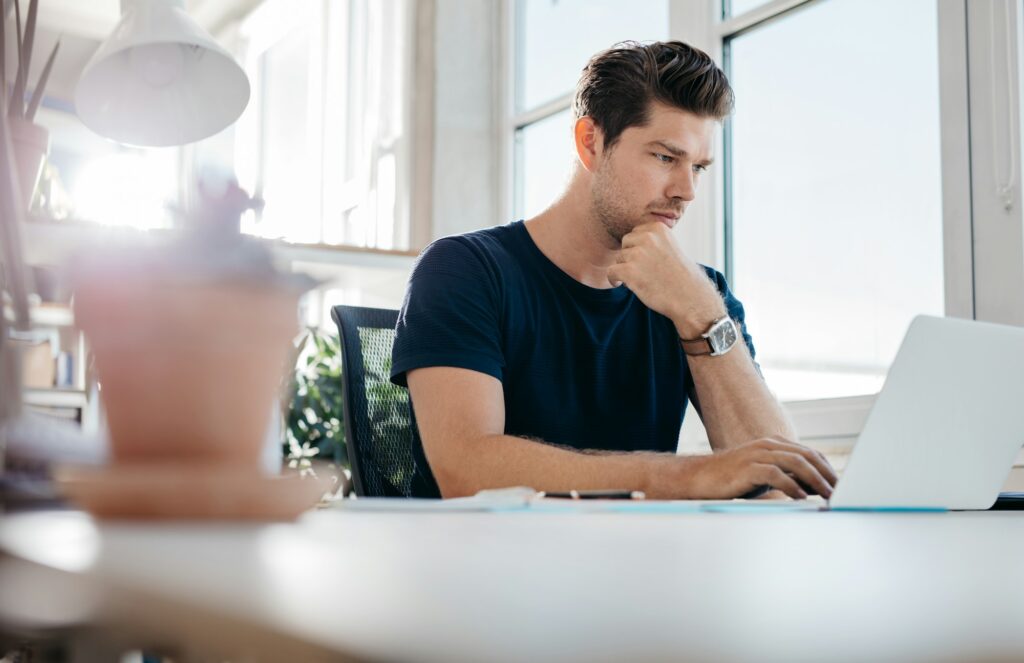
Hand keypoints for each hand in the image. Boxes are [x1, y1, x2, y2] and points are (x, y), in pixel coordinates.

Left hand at [605, 222, 724, 336]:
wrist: (690, 298)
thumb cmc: (681, 276)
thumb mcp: (671, 247)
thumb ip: (653, 240)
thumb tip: (631, 239)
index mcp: (658, 228)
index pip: (636, 232)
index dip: (639, 247)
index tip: (647, 260)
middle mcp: (647, 237)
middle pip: (626, 243)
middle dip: (631, 256)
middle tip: (644, 270)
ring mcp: (637, 254)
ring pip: (619, 259)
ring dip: (626, 269)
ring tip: (643, 279)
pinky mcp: (629, 271)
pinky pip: (611, 272)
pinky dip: (614, 279)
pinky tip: (621, 284)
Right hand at [668, 437, 837, 499]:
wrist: (700, 478)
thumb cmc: (733, 480)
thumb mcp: (764, 476)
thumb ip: (786, 477)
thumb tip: (814, 487)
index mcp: (773, 444)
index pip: (809, 453)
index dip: (827, 468)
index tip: (840, 485)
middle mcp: (767, 445)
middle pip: (806, 455)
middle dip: (826, 474)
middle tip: (840, 491)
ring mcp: (757, 455)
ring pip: (795, 462)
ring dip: (814, 480)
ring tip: (827, 495)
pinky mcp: (747, 468)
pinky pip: (775, 474)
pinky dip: (791, 485)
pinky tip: (801, 497)